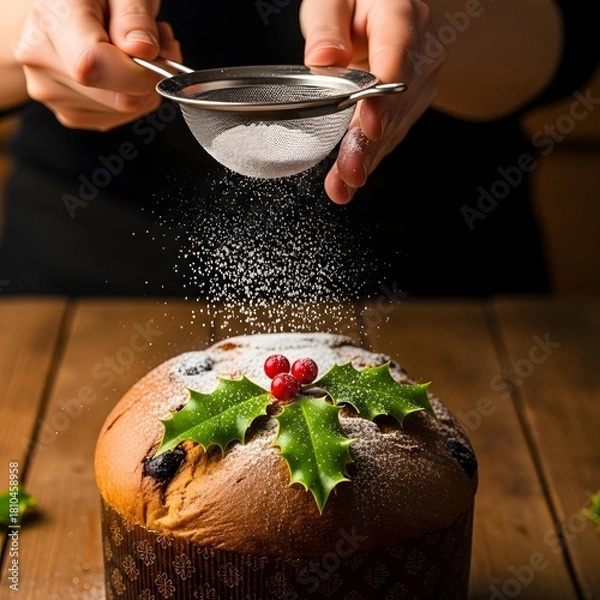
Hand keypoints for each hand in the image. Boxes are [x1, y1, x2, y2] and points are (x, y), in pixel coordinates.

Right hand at [14, 0, 180, 130]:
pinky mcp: (70, 113)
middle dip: (151, 75)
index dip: (139, 70)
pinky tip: (126, 70)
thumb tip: (143, 50)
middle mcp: (43, 60)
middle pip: (119, 98)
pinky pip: (119, 117)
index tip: (157, 51)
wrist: (65, 8)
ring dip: (145, 86)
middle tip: (157, 43)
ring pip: (125, 111)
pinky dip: (135, 97)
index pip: (95, 65)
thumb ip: (134, 15)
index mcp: (53, 18)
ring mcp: (53, 92)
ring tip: (137, 50)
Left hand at [300, 0, 443, 203]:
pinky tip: (350, 179)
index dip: (383, 97)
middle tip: (350, 173)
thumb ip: (326, 25)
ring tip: (342, 185)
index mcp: (400, 14)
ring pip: (395, 125)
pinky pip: (392, 132)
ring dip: (368, 158)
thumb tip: (324, 60)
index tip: (368, 125)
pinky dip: (370, 157)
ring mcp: (420, 79)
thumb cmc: (354, 3)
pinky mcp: (412, 102)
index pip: (397, 56)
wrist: (379, 12)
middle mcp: (420, 50)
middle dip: (370, 143)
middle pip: (396, 103)